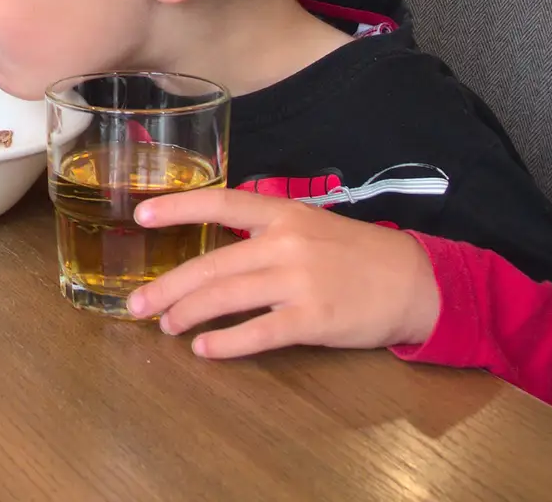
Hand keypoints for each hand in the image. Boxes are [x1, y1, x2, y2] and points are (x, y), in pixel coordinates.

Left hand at [126, 188, 440, 358]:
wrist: (414, 282)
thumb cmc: (356, 254)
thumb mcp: (309, 227)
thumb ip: (263, 234)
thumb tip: (213, 252)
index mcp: (283, 214)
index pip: (220, 203)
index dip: (178, 208)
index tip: (140, 214)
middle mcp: (286, 244)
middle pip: (212, 264)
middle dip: (168, 287)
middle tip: (137, 305)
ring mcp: (300, 282)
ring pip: (226, 297)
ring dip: (188, 314)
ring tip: (166, 326)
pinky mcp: (314, 319)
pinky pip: (258, 332)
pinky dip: (226, 342)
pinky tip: (204, 348)